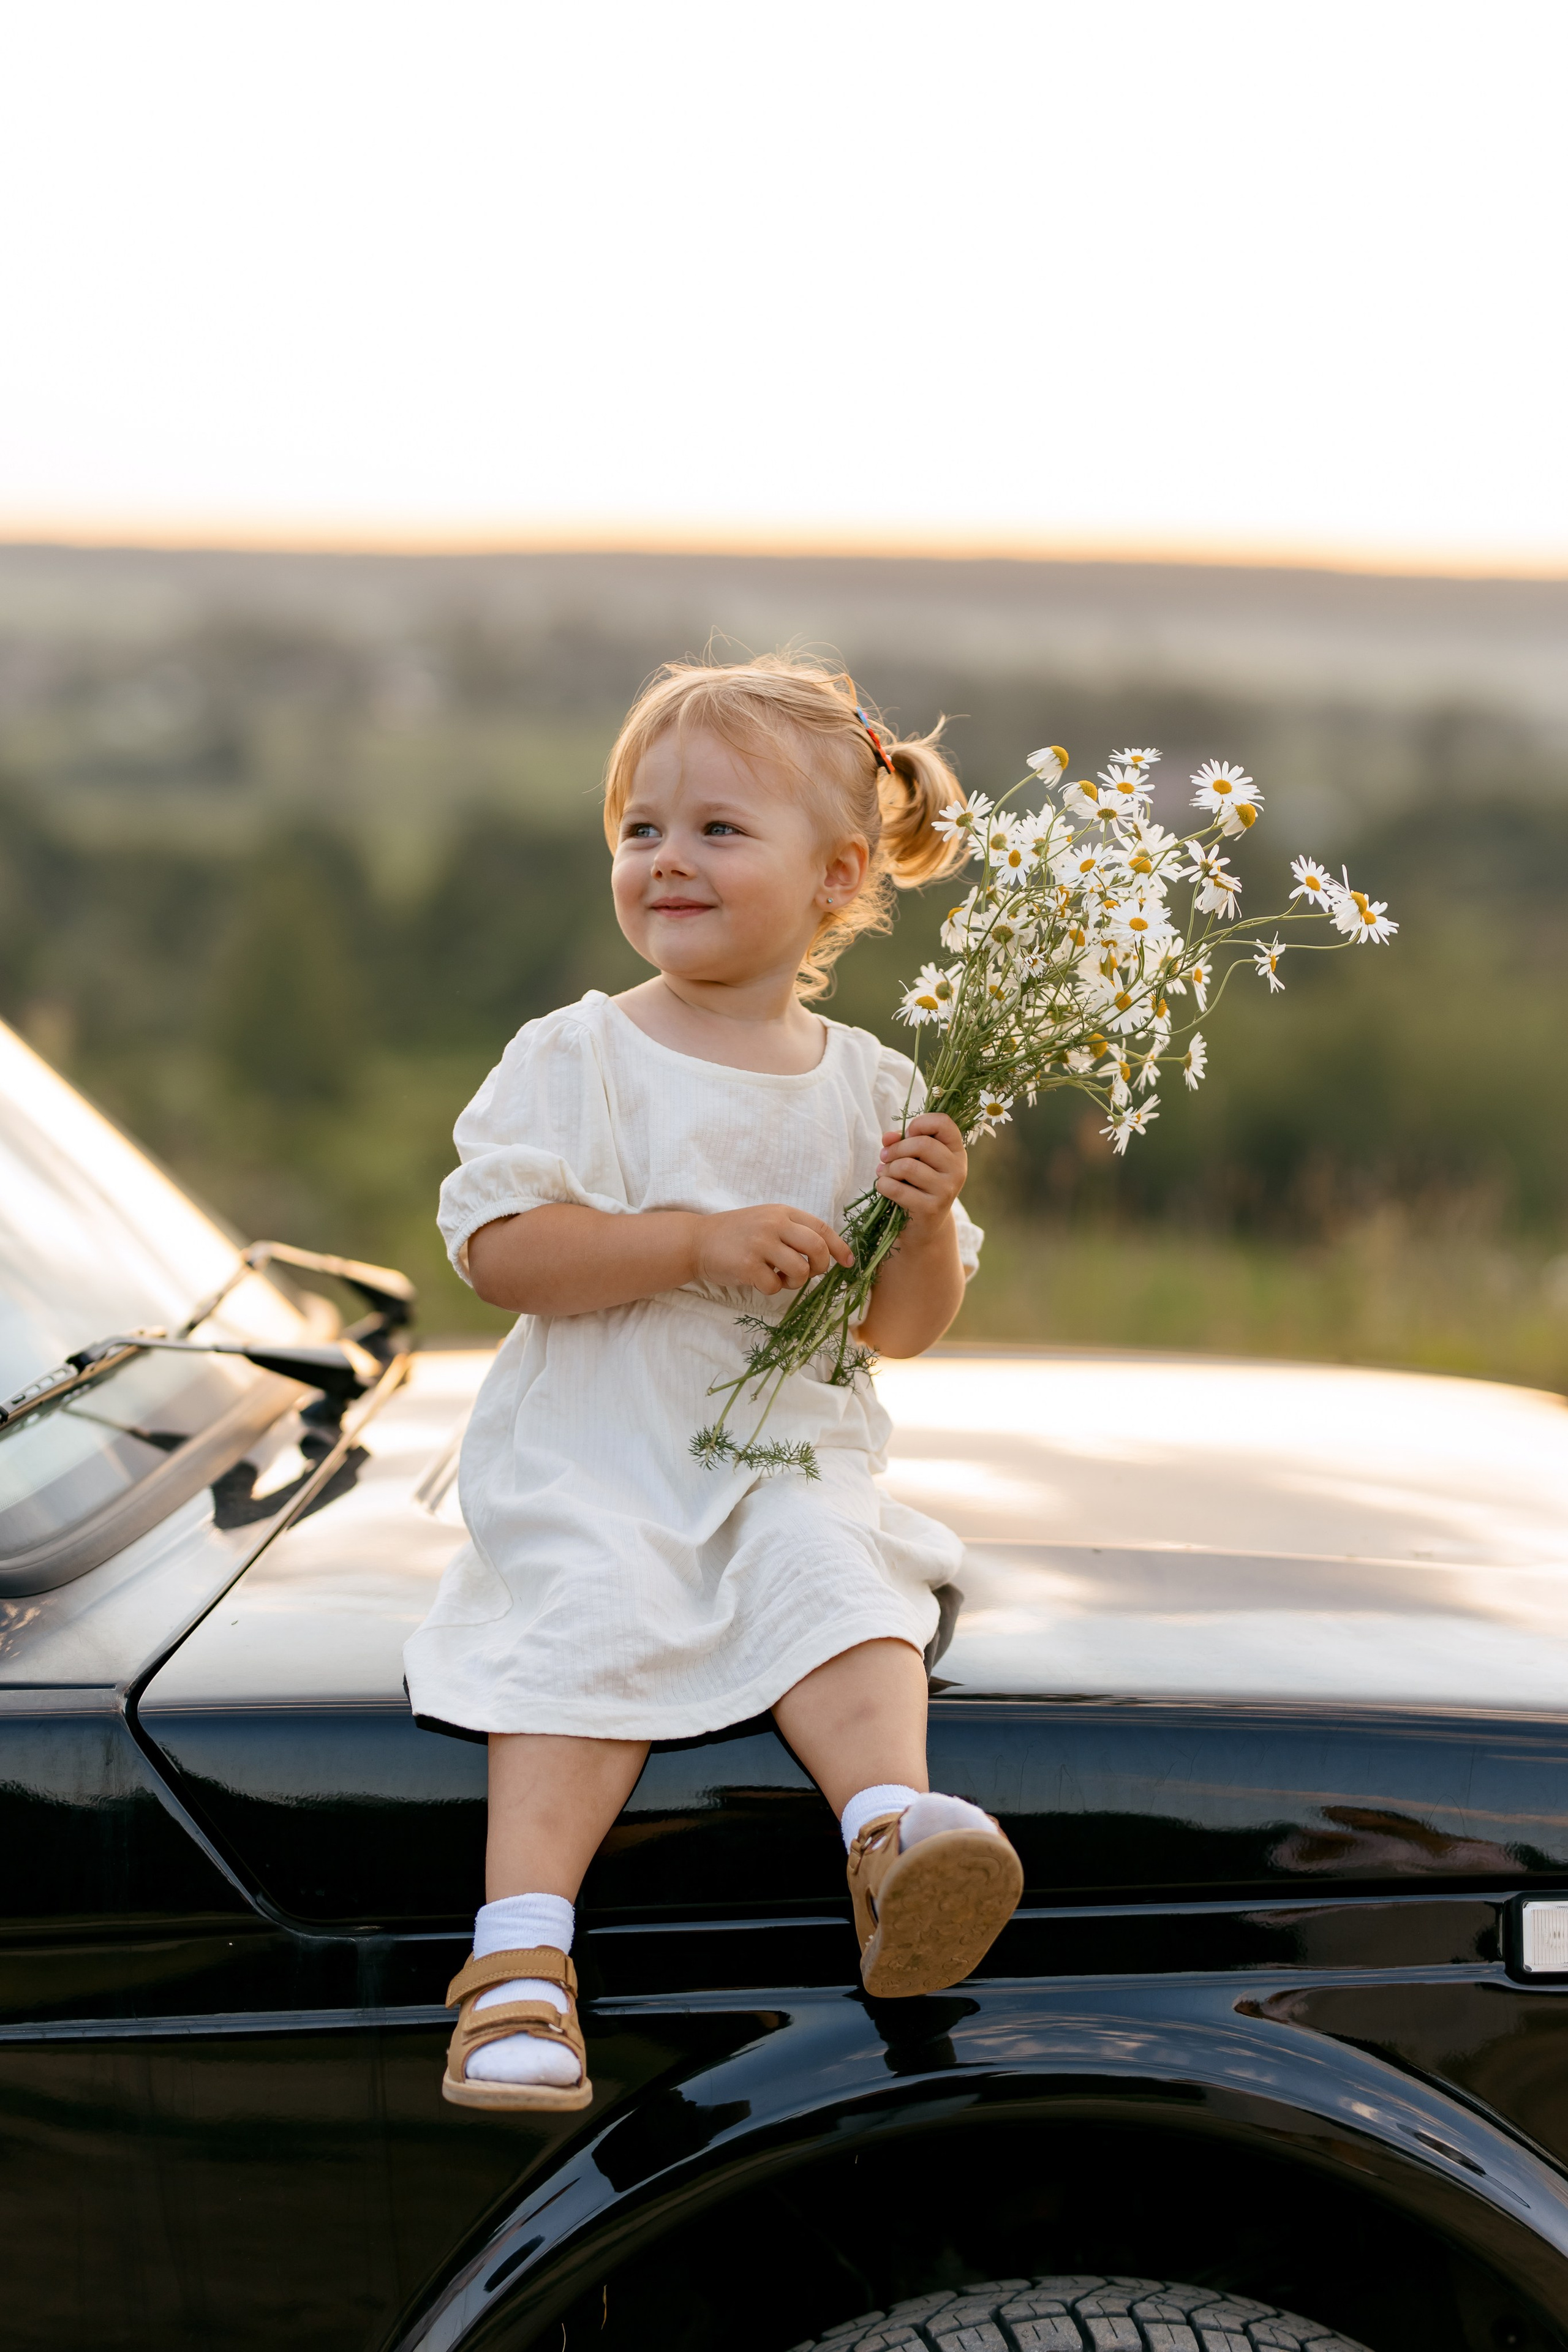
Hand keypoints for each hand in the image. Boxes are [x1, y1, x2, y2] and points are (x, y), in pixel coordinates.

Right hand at [694, 1203, 854, 1296]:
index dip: (840, 1247)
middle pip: (817, 1248)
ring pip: (801, 1270)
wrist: (697, 1241)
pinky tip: (760, 1280)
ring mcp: (760, 1244)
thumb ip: (793, 1231)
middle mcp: (773, 1224)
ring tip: (780, 1277)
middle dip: (821, 1266)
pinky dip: (772, 1289)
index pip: (822, 1228)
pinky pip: (775, 1286)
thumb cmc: (736, 1234)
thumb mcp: (766, 1221)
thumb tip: (826, 1253)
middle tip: (812, 1273)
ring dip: (796, 1281)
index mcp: (782, 1212)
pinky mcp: (747, 1265)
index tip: (848, 1262)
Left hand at [876, 1113, 967, 1228]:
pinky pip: (897, 1188)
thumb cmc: (917, 1185)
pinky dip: (883, 1184)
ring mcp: (946, 1190)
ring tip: (884, 1173)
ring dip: (887, 1169)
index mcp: (956, 1152)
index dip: (920, 1123)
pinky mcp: (931, 1208)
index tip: (908, 1134)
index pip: (943, 1123)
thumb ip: (901, 1142)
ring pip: (907, 1166)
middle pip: (922, 1144)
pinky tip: (884, 1186)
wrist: (923, 1226)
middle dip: (896, 1149)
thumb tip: (888, 1137)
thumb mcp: (913, 1159)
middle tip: (885, 1157)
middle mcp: (957, 1169)